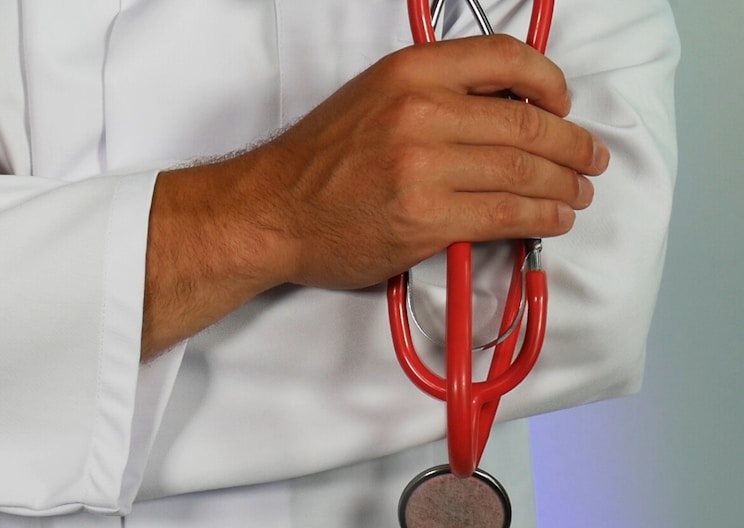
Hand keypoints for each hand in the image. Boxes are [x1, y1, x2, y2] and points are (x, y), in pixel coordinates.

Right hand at [223, 34, 606, 289]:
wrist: (272, 211)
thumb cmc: (318, 161)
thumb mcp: (372, 98)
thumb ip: (434, 94)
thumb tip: (505, 108)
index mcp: (409, 72)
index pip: (505, 57)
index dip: (549, 81)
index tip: (562, 103)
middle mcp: (420, 112)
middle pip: (527, 121)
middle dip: (573, 144)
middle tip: (589, 158)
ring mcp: (424, 168)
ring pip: (524, 170)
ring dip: (565, 184)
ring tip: (578, 192)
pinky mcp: (427, 219)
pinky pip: (507, 214)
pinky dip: (542, 216)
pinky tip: (553, 218)